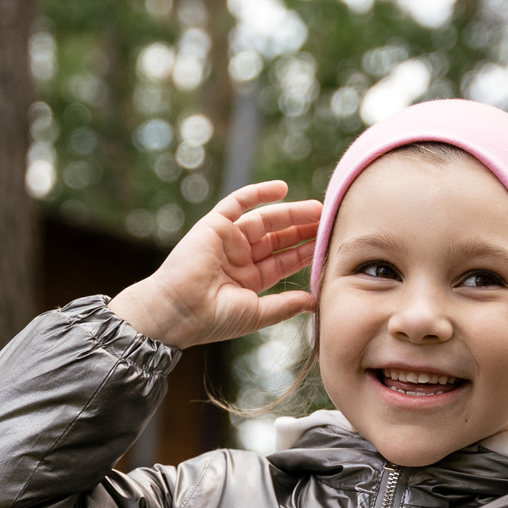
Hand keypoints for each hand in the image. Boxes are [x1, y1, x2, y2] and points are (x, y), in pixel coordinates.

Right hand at [106, 182, 321, 348]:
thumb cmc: (213, 319)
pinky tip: (282, 188)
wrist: (178, 311)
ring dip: (290, 213)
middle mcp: (238, 258)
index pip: (283, 261)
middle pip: (277, 238)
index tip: (329, 244)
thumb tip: (315, 302)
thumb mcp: (257, 314)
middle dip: (302, 230)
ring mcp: (227, 240)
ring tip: (318, 208)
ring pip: (264, 220)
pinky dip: (258, 193)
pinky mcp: (214, 225)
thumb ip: (285, 305)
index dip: (305, 252)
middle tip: (329, 221)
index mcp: (248, 280)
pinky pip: (238, 203)